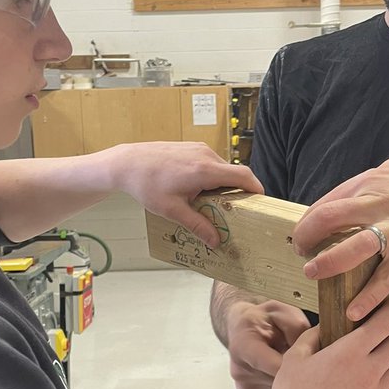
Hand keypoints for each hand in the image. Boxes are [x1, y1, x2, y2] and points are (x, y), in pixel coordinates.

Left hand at [110, 143, 262, 246]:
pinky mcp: (191, 147)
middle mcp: (206, 155)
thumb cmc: (146, 184)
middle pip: (234, 174)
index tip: (261, 202)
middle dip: (237, 193)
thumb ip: (197, 226)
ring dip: (222, 185)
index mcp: (205, 170)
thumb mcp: (172, 210)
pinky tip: (197, 191)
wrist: (127, 163)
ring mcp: (198, 149)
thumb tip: (215, 241)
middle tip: (234, 212)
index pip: (244, 176)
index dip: (257, 189)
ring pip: (221, 169)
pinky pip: (210, 163)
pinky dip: (211, 177)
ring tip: (211, 203)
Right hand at [226, 300, 311, 388]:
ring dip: (292, 383)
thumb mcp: (283, 312)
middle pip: (281, 383)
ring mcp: (243, 386)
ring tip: (293, 365)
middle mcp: (239, 369)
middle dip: (300, 374)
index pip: (277, 367)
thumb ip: (299, 329)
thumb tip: (315, 348)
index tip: (316, 361)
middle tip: (309, 361)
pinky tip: (283, 374)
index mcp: (244, 346)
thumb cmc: (264, 319)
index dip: (302, 366)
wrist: (244, 327)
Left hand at [295, 154, 388, 320]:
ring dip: (329, 264)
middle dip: (307, 237)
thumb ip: (363, 187)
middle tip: (301, 253)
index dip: (308, 221)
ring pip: (353, 248)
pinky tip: (354, 311)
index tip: (303, 236)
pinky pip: (386, 278)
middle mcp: (379, 203)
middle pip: (330, 219)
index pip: (327, 202)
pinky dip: (368, 297)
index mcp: (370, 184)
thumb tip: (335, 204)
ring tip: (313, 274)